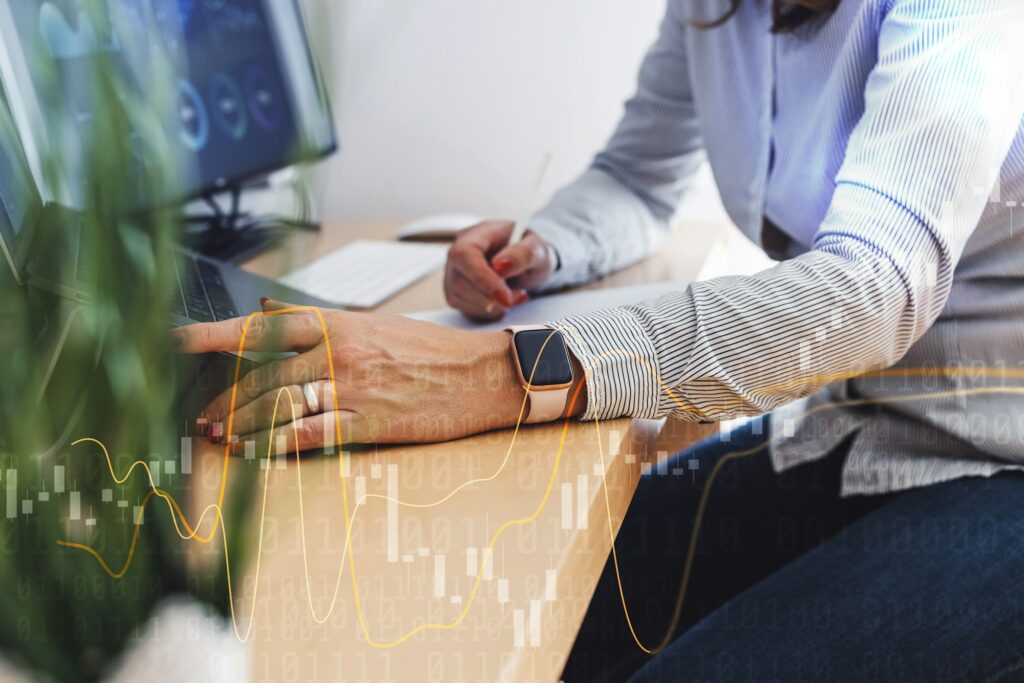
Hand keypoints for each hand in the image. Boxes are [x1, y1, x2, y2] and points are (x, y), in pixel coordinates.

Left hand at [172, 299, 531, 452]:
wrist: (483, 374)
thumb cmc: (430, 349)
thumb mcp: (374, 323)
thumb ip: (318, 320)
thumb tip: (266, 310)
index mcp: (339, 323)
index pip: (263, 324)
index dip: (213, 334)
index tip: (173, 342)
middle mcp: (341, 351)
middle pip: (265, 373)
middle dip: (224, 398)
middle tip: (198, 416)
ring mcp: (356, 387)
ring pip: (282, 404)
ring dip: (243, 423)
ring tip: (217, 436)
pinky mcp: (371, 422)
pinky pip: (313, 434)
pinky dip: (277, 445)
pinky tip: (255, 453)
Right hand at [444, 221, 554, 320]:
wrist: (525, 261)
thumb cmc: (529, 250)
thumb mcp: (538, 248)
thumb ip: (523, 253)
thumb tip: (501, 265)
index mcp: (476, 234)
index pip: (464, 254)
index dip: (481, 278)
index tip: (505, 297)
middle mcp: (458, 253)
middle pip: (460, 282)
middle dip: (491, 296)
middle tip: (519, 294)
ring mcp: (453, 273)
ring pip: (460, 299)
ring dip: (492, 305)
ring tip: (515, 294)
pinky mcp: (456, 293)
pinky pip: (466, 309)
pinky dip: (489, 311)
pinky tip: (503, 300)